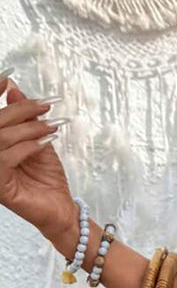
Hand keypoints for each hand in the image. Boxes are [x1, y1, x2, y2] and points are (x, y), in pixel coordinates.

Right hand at [0, 74, 75, 242]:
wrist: (60, 209)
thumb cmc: (46, 178)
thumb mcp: (37, 140)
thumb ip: (23, 117)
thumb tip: (13, 88)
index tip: (8, 78)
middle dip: (20, 111)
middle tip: (44, 106)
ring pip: (0, 139)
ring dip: (28, 128)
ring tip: (50, 126)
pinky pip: (5, 158)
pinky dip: (27, 147)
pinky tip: (44, 143)